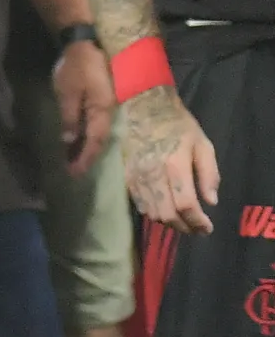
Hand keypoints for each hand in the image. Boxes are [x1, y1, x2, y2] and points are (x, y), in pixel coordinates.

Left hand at [54, 40, 114, 177]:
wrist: (87, 43)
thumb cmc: (77, 66)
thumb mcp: (67, 91)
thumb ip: (70, 116)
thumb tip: (70, 140)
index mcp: (103, 110)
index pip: (95, 141)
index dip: (85, 157)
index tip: (75, 172)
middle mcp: (110, 112)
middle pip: (99, 140)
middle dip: (86, 157)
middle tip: (73, 172)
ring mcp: (108, 106)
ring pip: (99, 133)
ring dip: (87, 147)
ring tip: (73, 161)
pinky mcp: (103, 102)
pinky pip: (97, 124)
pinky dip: (88, 135)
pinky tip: (79, 141)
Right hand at [122, 84, 219, 232]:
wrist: (145, 108)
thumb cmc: (179, 125)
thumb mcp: (203, 145)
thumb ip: (209, 174)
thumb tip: (210, 201)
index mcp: (175, 165)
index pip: (186, 204)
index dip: (198, 222)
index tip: (207, 228)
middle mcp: (153, 173)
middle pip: (167, 213)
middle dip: (184, 226)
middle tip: (196, 228)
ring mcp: (137, 175)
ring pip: (151, 211)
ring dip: (169, 222)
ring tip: (182, 221)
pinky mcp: (127, 175)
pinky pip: (138, 203)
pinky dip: (152, 212)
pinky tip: (163, 210)